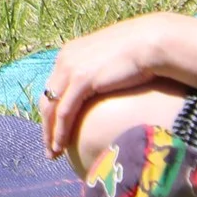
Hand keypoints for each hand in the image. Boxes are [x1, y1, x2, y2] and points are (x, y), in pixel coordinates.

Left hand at [40, 13, 194, 157]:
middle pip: (47, 98)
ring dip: (50, 133)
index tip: (54, 131)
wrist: (150, 43)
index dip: (51, 111)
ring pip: (51, 107)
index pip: (53, 87)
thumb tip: (105, 91)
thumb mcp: (110, 63)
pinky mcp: (81, 79)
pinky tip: (61, 145)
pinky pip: (65, 110)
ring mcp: (70, 68)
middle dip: (46, 126)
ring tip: (53, 153)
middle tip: (51, 148)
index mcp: (69, 55)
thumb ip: (100, 75)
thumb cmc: (139, 54)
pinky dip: (60, 130)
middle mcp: (64, 60)